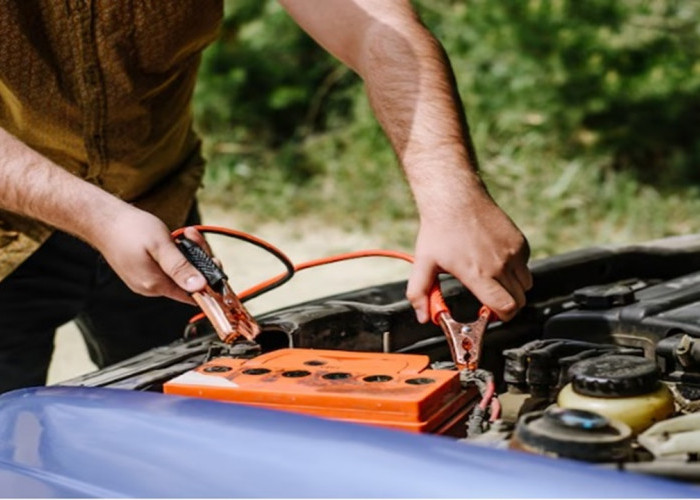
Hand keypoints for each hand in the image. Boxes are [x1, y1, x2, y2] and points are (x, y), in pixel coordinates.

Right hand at [91, 206, 206, 303]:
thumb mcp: (161, 245)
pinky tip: (173, 239)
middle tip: (193, 235)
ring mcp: (145, 280)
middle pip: (187, 280)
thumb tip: (200, 286)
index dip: (207, 280)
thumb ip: (180, 267)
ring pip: (178, 271)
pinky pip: (167, 266)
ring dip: (187, 252)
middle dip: (197, 257)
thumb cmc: (128, 229)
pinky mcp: (143, 271)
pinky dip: (175, 253)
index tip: (213, 261)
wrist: (100, 219)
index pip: (192, 294)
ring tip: (185, 233)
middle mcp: (150, 287)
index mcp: (155, 285)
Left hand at [406, 193, 531, 322]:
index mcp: (477, 274)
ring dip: (513, 289)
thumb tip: (423, 316)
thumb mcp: (422, 263)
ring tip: (492, 279)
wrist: (456, 198)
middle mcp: (499, 265)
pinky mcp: (520, 242)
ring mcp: (513, 253)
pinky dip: (516, 270)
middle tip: (489, 300)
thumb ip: (419, 293)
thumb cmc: (439, 230)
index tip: (489, 315)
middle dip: (506, 307)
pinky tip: (496, 260)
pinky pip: (525, 266)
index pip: (505, 308)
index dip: (500, 318)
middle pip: (518, 301)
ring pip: (525, 285)